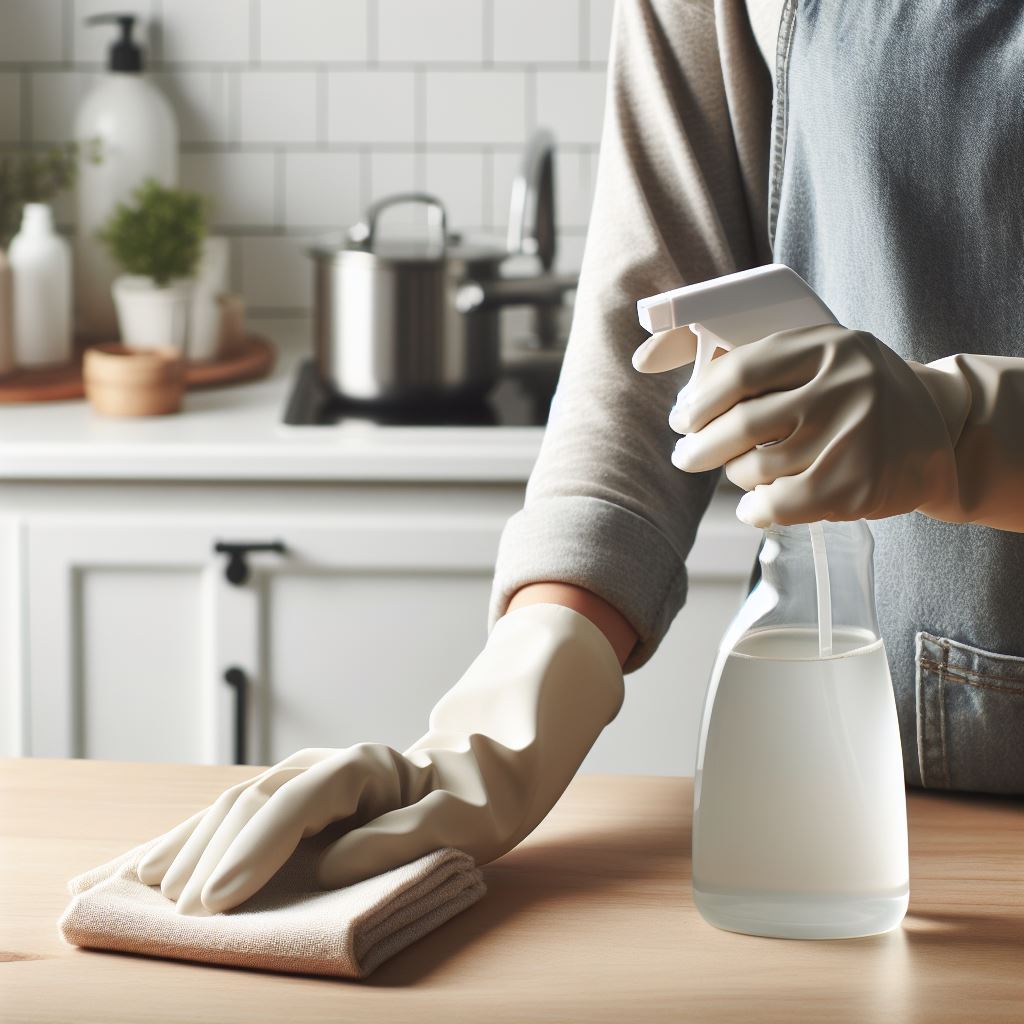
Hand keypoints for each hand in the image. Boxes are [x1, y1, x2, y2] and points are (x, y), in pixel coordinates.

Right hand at [136, 603, 623, 915]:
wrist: (485, 765)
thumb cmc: (481, 795)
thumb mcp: (469, 819)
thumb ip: (406, 838)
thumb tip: (333, 864)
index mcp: (367, 768)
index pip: (298, 804)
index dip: (255, 850)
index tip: (217, 901)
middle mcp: (327, 768)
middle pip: (252, 803)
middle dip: (210, 858)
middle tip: (178, 918)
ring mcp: (307, 780)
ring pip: (231, 807)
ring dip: (182, 849)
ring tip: (127, 889)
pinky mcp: (296, 802)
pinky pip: (233, 821)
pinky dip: (187, 843)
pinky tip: (143, 865)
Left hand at [647, 323, 962, 525]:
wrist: (940, 431)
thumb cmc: (857, 394)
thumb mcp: (821, 358)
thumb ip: (758, 363)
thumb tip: (661, 369)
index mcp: (827, 346)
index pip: (742, 372)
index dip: (700, 400)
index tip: (680, 418)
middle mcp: (844, 387)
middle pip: (743, 424)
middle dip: (700, 446)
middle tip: (685, 456)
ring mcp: (854, 437)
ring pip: (757, 467)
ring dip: (735, 476)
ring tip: (741, 472)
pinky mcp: (857, 485)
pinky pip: (779, 505)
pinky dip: (755, 509)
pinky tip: (755, 505)